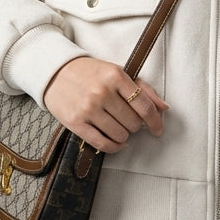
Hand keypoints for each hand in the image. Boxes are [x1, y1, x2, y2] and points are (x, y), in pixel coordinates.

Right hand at [43, 56, 168, 153]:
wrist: (55, 72)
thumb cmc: (90, 73)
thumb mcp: (117, 73)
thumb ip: (143, 88)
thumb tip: (164, 108)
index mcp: (116, 76)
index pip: (144, 105)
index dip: (155, 121)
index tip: (158, 129)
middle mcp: (102, 92)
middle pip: (133, 122)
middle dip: (135, 125)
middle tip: (129, 120)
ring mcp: (88, 108)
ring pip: (120, 135)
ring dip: (124, 135)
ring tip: (119, 127)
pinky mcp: (76, 123)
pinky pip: (102, 144)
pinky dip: (113, 147)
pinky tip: (116, 142)